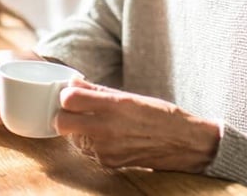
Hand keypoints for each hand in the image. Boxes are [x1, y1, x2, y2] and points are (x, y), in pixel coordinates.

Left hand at [56, 80, 220, 172]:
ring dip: (78, 130)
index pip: (69, 99)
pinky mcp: (108, 163)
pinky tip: (111, 137)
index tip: (72, 95)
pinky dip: (93, 143)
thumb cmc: (161, 116)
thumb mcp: (132, 97)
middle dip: (63, 116)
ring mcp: (106, 149)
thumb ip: (98, 92)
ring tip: (99, 124)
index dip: (66, 95)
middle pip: (61, 122)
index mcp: (115, 106)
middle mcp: (107, 129)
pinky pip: (88, 150)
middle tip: (74, 112)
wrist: (185, 144)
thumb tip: (72, 83)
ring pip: (73, 138)